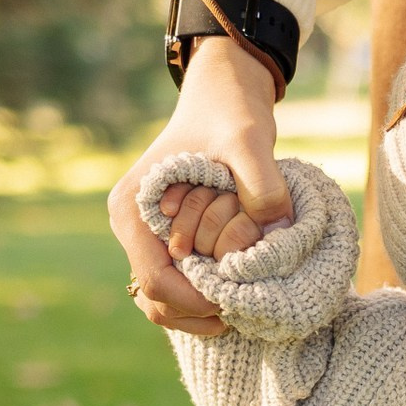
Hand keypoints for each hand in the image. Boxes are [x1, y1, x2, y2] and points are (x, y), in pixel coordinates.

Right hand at [107, 37, 290, 335]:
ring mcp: (147, 234)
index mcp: (132, 209)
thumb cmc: (228, 113)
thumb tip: (273, 230)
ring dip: (200, 310)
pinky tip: (238, 290)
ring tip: (241, 307)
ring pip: (164, 298)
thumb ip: (261, 182)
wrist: (224, 94)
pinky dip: (204, 295)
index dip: (196, 300)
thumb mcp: (248, 140)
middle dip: (197, 311)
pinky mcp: (166, 237)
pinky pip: (179, 283)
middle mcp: (132, 226)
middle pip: (155, 298)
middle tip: (243, 310)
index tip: (236, 300)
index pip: (155, 280)